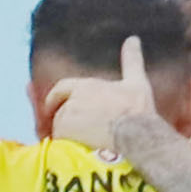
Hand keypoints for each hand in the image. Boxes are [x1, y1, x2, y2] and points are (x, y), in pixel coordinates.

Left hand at [43, 34, 157, 148]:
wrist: (137, 138)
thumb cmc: (138, 112)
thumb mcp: (137, 83)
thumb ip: (132, 60)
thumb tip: (133, 38)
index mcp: (85, 86)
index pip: (62, 88)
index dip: (56, 97)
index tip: (52, 105)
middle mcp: (72, 102)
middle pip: (60, 111)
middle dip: (66, 120)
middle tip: (77, 132)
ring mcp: (66, 121)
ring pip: (59, 129)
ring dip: (67, 136)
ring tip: (85, 145)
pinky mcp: (64, 139)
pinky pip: (57, 146)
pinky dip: (64, 149)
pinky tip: (77, 153)